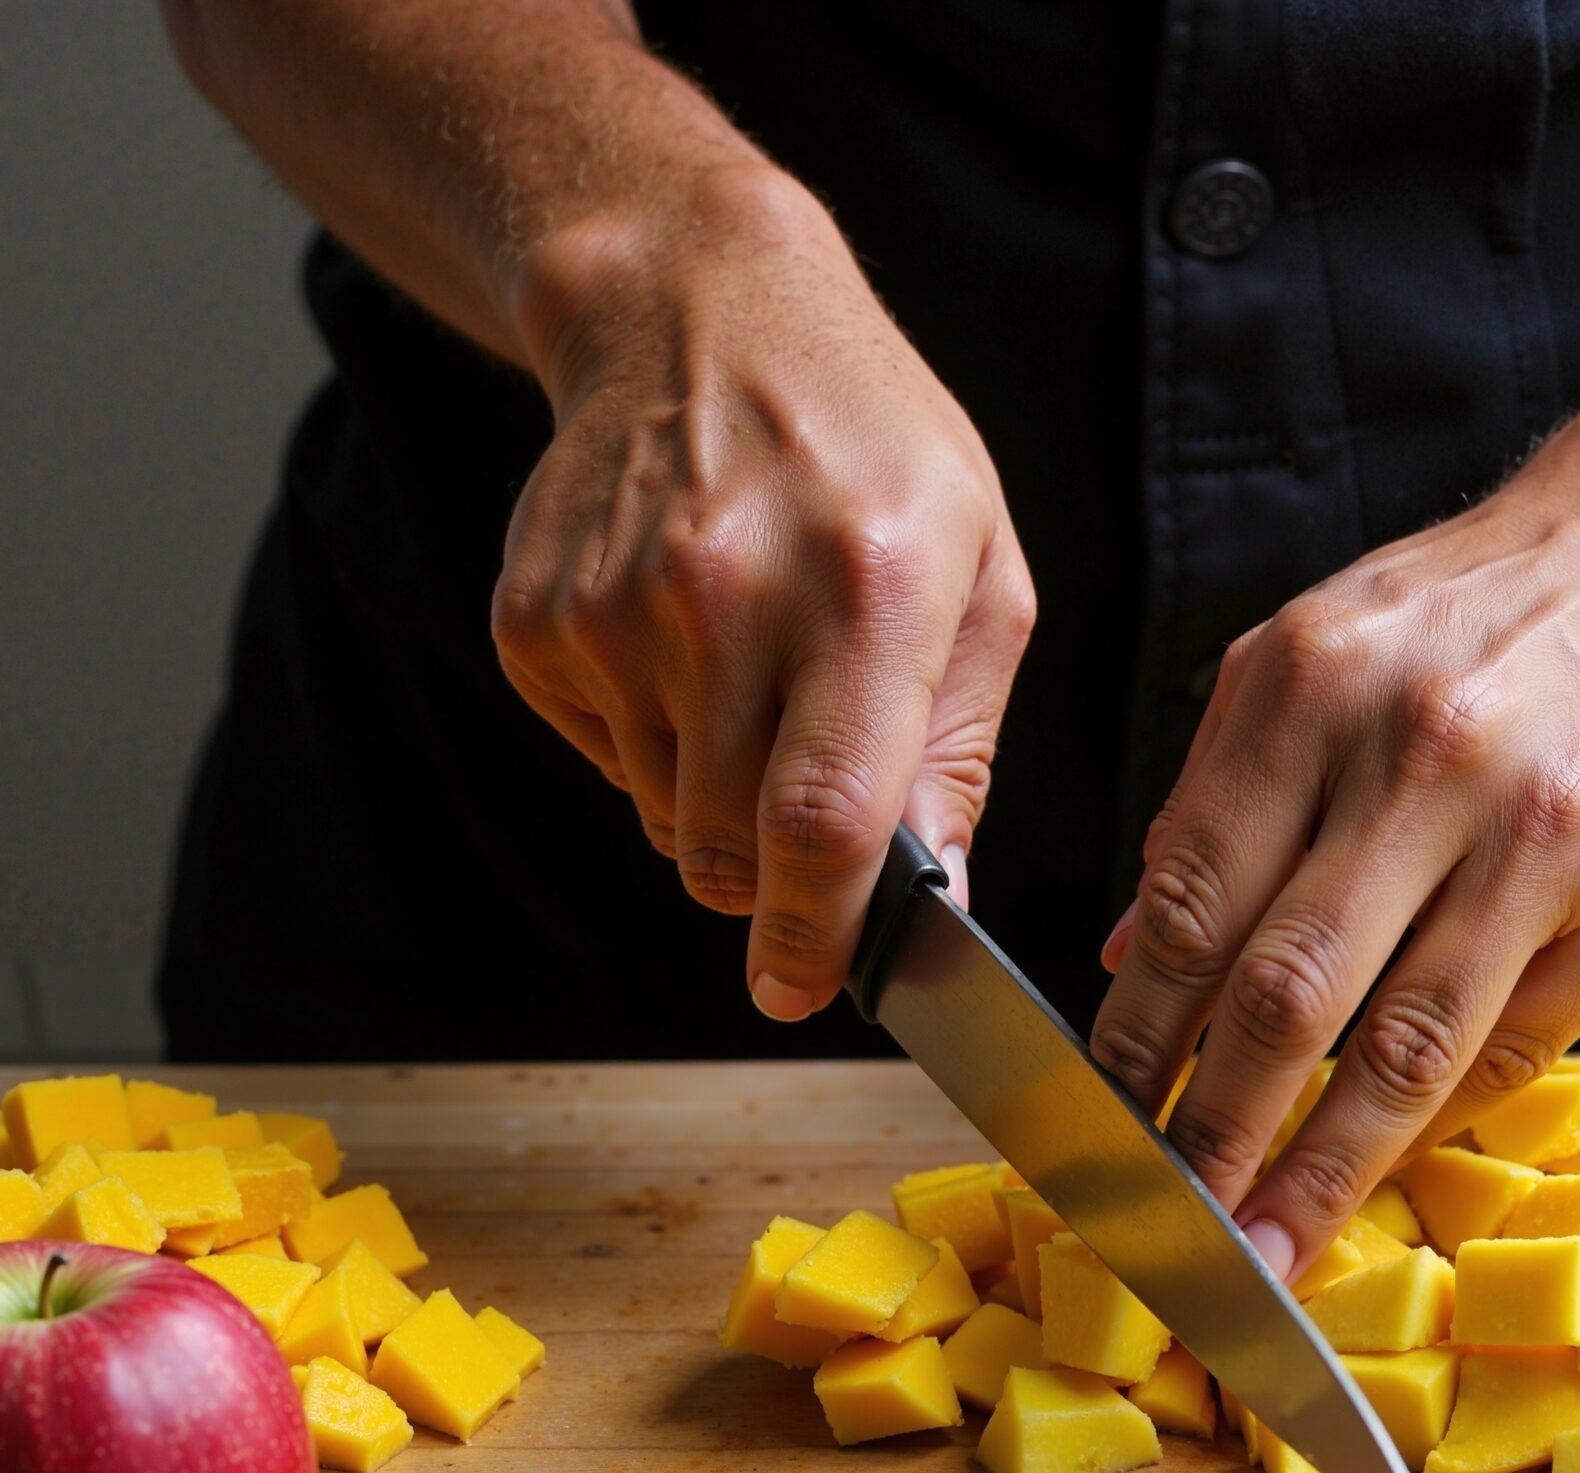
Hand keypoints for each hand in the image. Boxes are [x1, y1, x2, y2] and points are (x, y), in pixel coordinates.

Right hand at [491, 166, 1034, 1019]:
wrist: (697, 312)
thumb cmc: (872, 454)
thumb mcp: (980, 576)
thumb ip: (958, 751)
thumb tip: (935, 900)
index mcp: (871, 587)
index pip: (826, 818)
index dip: (817, 933)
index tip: (805, 988)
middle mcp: (729, 595)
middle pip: (734, 846)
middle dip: (777, 884)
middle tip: (810, 830)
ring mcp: (615, 609)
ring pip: (668, 820)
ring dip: (720, 808)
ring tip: (759, 686)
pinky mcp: (537, 621)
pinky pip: (606, 764)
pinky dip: (655, 749)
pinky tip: (689, 648)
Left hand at [1088, 390, 1579, 1280]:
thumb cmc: (1450, 623)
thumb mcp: (1297, 660)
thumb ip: (1209, 804)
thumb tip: (1121, 960)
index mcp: (1313, 691)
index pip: (1192, 905)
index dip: (1136, 1036)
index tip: (1099, 1122)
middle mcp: (1430, 760)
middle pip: (1292, 994)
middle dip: (1215, 1130)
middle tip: (1168, 1221)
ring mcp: (1546, 836)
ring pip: (1410, 1047)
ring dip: (1322, 1168)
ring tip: (1264, 1244)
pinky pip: (1516, 1045)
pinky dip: (1437, 1118)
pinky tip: (1380, 1161)